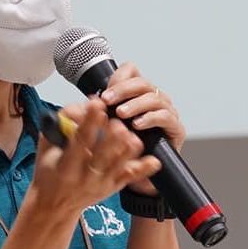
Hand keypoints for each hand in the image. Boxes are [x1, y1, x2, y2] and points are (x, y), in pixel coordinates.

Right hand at [32, 98, 160, 215]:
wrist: (55, 205)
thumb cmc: (50, 174)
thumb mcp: (45, 149)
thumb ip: (59, 126)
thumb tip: (78, 106)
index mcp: (66, 166)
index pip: (78, 141)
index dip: (88, 122)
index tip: (96, 104)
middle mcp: (85, 176)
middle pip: (103, 155)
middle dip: (112, 137)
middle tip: (118, 122)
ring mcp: (101, 183)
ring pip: (120, 165)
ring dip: (128, 149)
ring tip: (133, 134)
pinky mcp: (113, 187)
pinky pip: (131, 177)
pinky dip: (143, 168)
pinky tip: (153, 160)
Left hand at [100, 63, 185, 194]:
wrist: (136, 177)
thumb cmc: (120, 151)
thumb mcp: (100, 131)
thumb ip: (88, 118)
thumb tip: (72, 110)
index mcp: (135, 94)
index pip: (131, 71)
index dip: (118, 77)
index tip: (104, 90)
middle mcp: (152, 99)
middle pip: (142, 82)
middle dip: (122, 90)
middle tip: (107, 100)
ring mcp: (166, 112)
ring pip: (154, 97)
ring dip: (135, 103)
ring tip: (121, 113)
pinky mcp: (175, 128)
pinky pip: (166, 116)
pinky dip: (150, 118)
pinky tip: (137, 124)